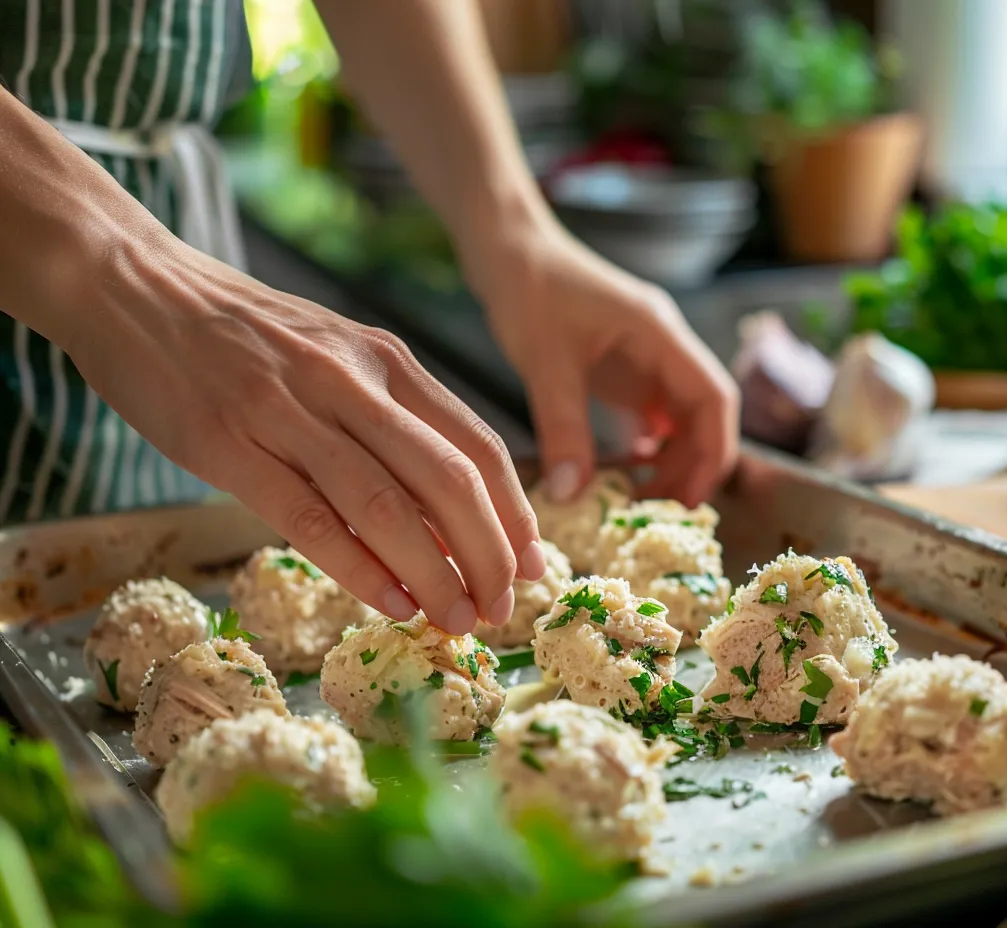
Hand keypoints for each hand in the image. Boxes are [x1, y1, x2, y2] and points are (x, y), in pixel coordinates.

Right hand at [67, 234, 546, 634]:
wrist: (134, 284)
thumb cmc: (244, 334)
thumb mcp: (336, 355)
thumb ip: (391, 420)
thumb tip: (445, 512)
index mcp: (386, 360)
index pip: (478, 445)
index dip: (516, 513)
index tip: (536, 564)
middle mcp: (351, 382)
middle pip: (449, 480)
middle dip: (488, 554)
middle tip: (502, 607)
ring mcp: (289, 411)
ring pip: (387, 506)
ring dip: (434, 573)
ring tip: (458, 620)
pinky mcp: (228, 444)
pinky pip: (310, 519)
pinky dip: (360, 569)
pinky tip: (392, 603)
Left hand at [472, 219, 739, 506]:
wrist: (508, 249)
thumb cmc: (528, 287)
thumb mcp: (544, 361)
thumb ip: (561, 427)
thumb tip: (572, 495)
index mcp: (660, 333)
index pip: (714, 397)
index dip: (713, 451)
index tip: (689, 499)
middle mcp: (664, 346)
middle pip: (704, 413)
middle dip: (692, 465)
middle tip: (658, 511)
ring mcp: (647, 357)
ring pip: (681, 418)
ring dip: (671, 460)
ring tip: (639, 499)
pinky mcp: (625, 368)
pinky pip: (652, 415)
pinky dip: (646, 447)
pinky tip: (625, 472)